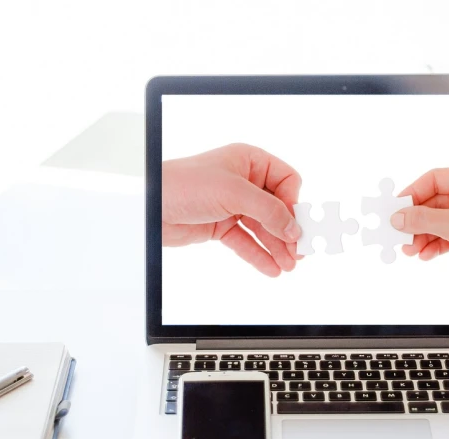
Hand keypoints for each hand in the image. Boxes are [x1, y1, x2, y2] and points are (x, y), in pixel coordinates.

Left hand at [162, 143, 302, 276]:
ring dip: (276, 247)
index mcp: (249, 161)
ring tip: (288, 266)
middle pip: (277, 208)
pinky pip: (246, 241)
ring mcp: (233, 205)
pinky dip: (259, 255)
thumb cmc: (186, 184)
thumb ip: (268, 210)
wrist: (150, 206)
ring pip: (263, 228)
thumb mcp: (233, 192)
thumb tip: (293, 228)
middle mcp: (244, 182)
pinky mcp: (221, 225)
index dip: (293, 203)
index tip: (296, 225)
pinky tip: (271, 268)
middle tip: (298, 253)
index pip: (286, 181)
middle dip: (287, 231)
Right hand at [391, 167, 448, 297]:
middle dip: (416, 221)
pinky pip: (445, 235)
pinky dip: (433, 244)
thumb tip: (398, 217)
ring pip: (437, 221)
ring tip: (410, 250)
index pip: (434, 179)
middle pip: (433, 202)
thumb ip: (423, 219)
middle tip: (398, 234)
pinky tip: (426, 255)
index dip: (412, 194)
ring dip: (422, 235)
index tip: (395, 209)